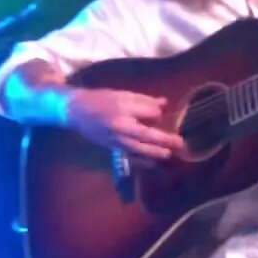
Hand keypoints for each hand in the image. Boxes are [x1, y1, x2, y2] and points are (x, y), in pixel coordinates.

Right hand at [64, 88, 184, 166]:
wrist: (76, 111)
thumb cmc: (100, 99)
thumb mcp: (122, 94)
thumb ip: (144, 100)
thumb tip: (163, 105)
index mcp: (123, 111)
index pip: (149, 115)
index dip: (158, 114)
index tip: (162, 113)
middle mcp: (120, 128)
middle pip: (146, 136)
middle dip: (164, 140)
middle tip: (180, 143)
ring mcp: (115, 140)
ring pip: (139, 149)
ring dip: (155, 153)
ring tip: (168, 154)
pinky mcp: (112, 147)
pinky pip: (129, 156)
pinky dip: (141, 161)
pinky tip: (152, 163)